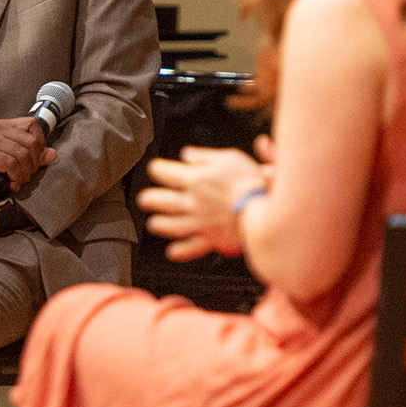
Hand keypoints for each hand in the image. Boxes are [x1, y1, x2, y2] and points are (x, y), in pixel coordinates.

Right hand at [0, 116, 57, 195]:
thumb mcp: (6, 161)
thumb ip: (28, 155)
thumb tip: (52, 154)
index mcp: (0, 126)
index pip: (33, 124)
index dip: (40, 144)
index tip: (34, 161)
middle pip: (31, 142)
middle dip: (33, 164)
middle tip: (24, 176)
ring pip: (22, 155)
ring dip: (24, 174)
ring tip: (16, 181)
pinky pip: (10, 163)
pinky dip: (15, 177)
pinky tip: (11, 184)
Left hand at [135, 144, 267, 261]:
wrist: (261, 209)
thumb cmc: (248, 182)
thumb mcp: (229, 158)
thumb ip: (204, 157)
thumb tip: (187, 155)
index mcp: (195, 180)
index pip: (167, 173)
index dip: (157, 169)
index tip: (154, 168)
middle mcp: (192, 202)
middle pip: (164, 201)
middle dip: (151, 199)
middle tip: (144, 200)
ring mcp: (200, 223)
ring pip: (172, 225)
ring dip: (161, 224)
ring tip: (153, 224)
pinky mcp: (211, 239)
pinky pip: (191, 247)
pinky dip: (180, 250)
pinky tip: (172, 252)